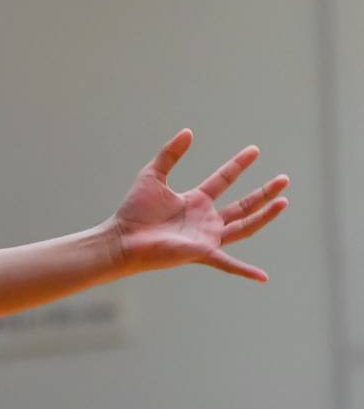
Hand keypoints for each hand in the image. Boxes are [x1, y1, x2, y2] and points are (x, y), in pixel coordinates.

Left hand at [108, 129, 288, 282]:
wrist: (123, 237)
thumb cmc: (135, 209)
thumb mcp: (153, 174)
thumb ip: (170, 154)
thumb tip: (189, 131)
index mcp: (196, 201)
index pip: (224, 180)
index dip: (239, 164)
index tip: (255, 150)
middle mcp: (206, 219)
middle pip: (243, 204)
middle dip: (264, 192)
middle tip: (284, 179)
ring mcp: (207, 237)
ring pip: (244, 227)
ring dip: (264, 216)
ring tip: (284, 202)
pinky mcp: (201, 252)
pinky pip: (227, 264)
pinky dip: (244, 271)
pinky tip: (263, 277)